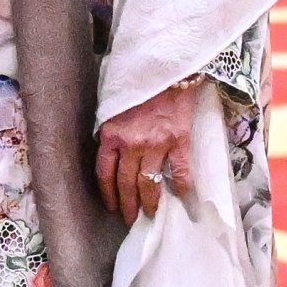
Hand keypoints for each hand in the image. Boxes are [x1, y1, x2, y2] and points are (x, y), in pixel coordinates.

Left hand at [93, 77, 207, 224]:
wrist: (167, 68)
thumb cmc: (137, 85)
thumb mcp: (113, 106)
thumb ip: (111, 129)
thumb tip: (110, 152)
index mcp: (111, 133)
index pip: (104, 172)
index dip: (107, 193)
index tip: (111, 206)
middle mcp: (132, 142)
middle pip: (126, 183)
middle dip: (127, 205)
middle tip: (130, 219)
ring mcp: (156, 143)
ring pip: (149, 182)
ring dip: (149, 202)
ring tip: (150, 214)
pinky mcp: (179, 140)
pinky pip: (179, 171)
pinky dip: (181, 188)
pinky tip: (182, 200)